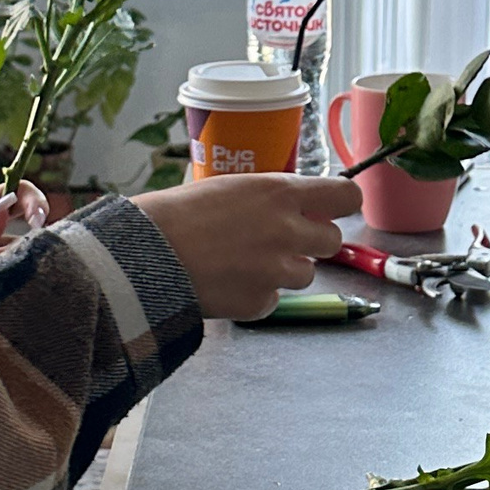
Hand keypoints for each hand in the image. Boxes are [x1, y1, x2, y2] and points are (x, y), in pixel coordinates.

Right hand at [132, 174, 360, 321]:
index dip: (342, 205)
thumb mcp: (229, 186)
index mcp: (280, 192)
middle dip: (310, 242)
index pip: (347, 197)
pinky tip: (226, 283)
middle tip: (277, 240)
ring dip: (283, 270)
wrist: (142, 255)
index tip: (332, 209)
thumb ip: (267, 197)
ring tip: (242, 262)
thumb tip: (291, 206)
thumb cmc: (175, 214)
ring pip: (305, 274)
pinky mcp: (260, 303)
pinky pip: (273, 300)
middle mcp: (287, 231)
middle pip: (332, 241)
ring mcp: (276, 271)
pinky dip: (256, 294)